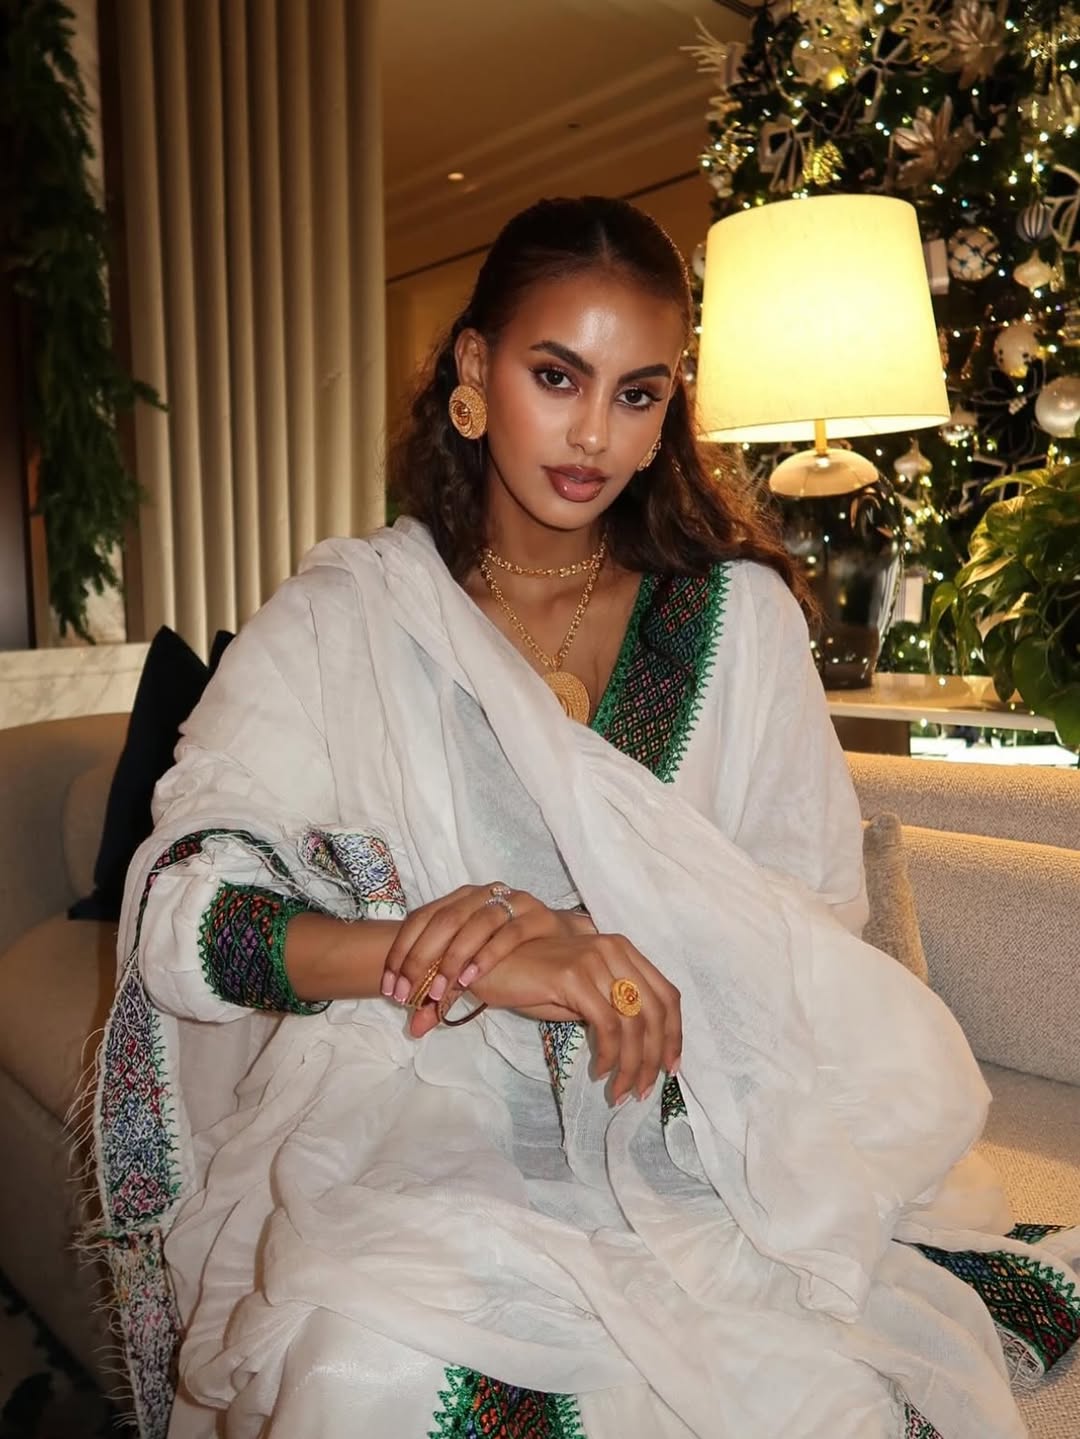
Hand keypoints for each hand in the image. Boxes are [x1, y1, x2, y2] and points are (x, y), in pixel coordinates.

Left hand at [380, 883, 590, 1024]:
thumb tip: (415, 1028)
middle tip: (408, 994)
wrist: (564, 945)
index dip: (400, 953)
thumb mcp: (470, 973)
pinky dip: (487, 956)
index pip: (421, 918)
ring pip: (475, 923)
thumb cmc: (512, 960)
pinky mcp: (539, 916)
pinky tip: (473, 979)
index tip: (390, 988)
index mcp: (461, 899)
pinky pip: (510, 933)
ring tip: (438, 991)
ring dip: (452, 959)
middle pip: (443, 920)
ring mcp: (513, 902)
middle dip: (420, 959)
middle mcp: (483, 895)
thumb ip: (444, 994)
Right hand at [448, 931, 682, 1104]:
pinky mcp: (573, 976)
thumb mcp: (580, 991)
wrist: (488, 964)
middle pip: (657, 1011)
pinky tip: (599, 1070)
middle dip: (655, 1057)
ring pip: (633, 1022)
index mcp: (622, 950)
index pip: (666, 995)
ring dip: (631, 1065)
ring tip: (620, 1091)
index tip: (669, 1069)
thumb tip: (641, 1049)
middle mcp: (614, 949)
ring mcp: (594, 959)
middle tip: (643, 1089)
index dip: (674, 1035)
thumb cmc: (532, 980)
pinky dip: (609, 1054)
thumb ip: (611, 1007)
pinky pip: (606, 1024)